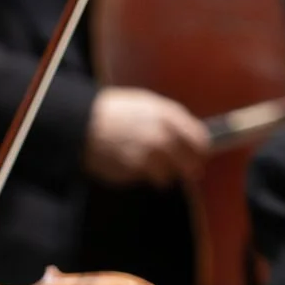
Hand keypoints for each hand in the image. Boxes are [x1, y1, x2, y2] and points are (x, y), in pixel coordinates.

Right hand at [82, 87, 209, 188]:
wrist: (83, 123)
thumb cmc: (114, 111)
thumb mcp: (147, 104)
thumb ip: (171, 119)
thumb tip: (191, 135)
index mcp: (168, 117)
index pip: (200, 140)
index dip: (201, 150)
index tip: (199, 154)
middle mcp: (162, 138)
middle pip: (189, 164)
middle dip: (188, 169)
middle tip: (186, 171)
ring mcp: (148, 157)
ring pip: (168, 177)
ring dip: (162, 174)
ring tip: (147, 164)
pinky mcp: (134, 173)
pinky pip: (146, 179)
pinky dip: (141, 175)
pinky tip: (129, 162)